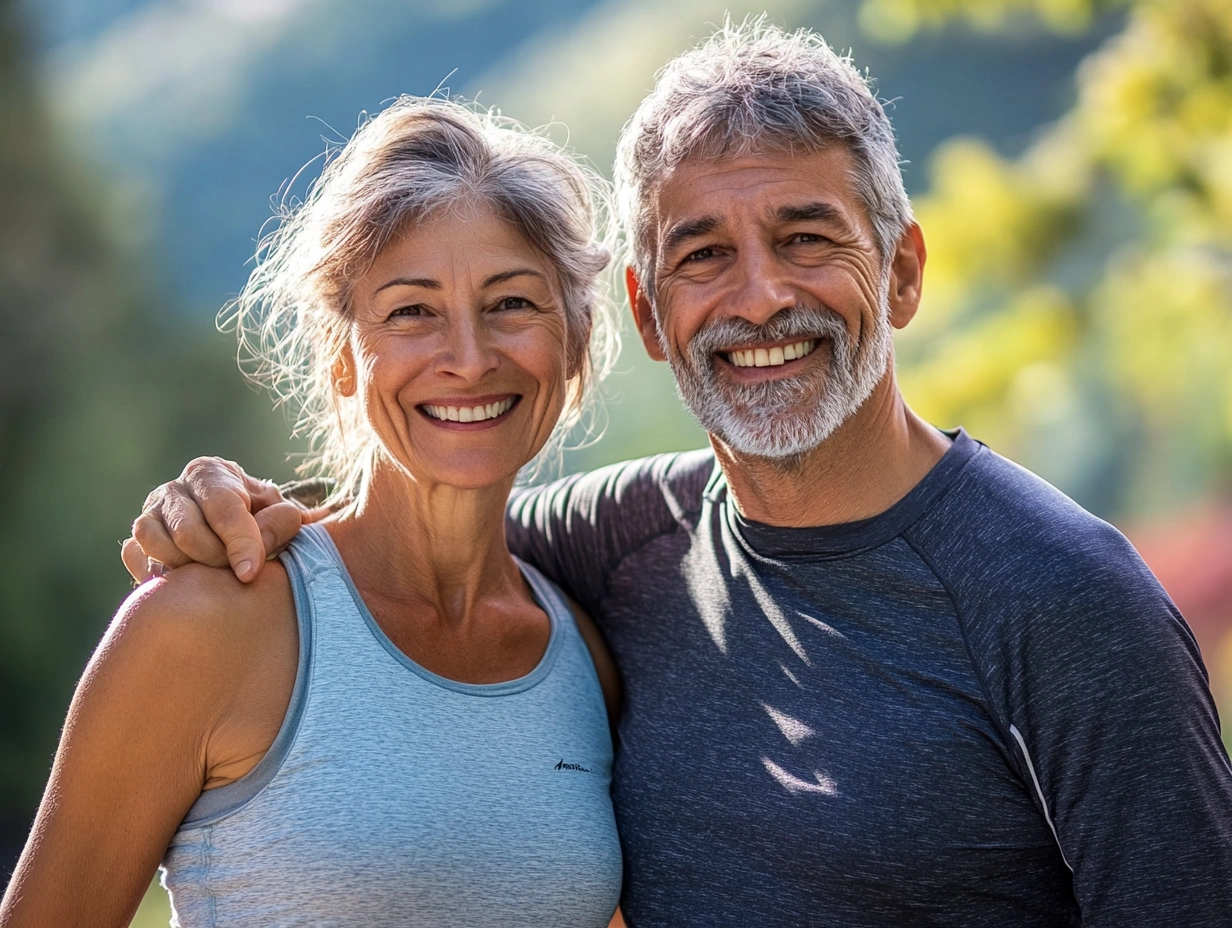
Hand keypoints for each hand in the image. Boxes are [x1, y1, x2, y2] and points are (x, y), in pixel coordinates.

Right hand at [122, 458, 325, 583]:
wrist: (228, 530)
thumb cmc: (259, 518)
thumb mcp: (278, 514)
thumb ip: (282, 520)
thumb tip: (279, 527)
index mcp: (209, 474)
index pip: (223, 508)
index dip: (240, 542)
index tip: (249, 573)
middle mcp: (173, 489)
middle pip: (187, 532)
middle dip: (216, 559)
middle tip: (236, 573)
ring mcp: (148, 515)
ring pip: (154, 544)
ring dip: (185, 569)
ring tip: (212, 577)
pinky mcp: (134, 541)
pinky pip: (136, 559)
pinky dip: (158, 575)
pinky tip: (183, 583)